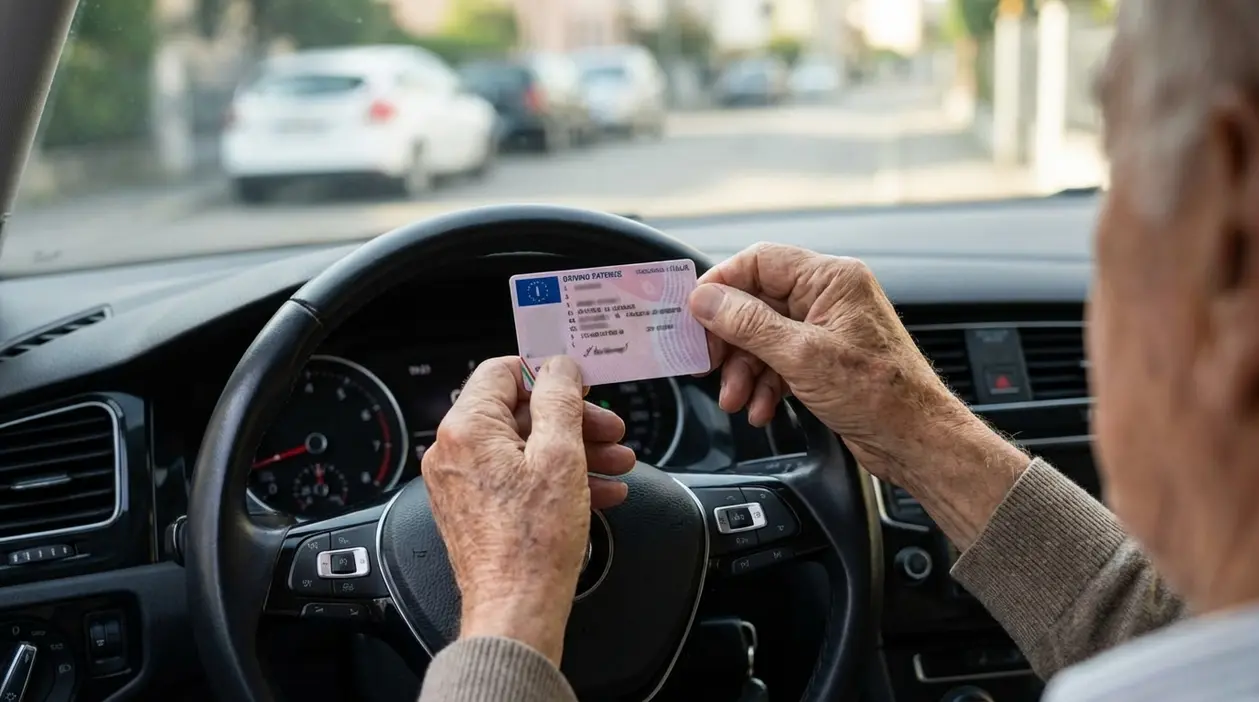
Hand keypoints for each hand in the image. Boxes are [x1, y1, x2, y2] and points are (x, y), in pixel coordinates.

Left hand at [421, 356, 635, 664]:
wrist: (516, 609)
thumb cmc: (533, 542)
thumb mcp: (560, 455)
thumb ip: (559, 399)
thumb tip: (558, 367)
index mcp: (467, 428)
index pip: (502, 372)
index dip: (547, 373)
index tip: (580, 385)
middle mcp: (454, 452)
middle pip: (520, 413)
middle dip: (573, 420)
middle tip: (610, 430)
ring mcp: (462, 483)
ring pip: (524, 448)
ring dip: (574, 450)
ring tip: (616, 463)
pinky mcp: (474, 510)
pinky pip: (517, 478)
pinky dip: (556, 478)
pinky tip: (598, 490)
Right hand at [688, 243, 1026, 545]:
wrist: (915, 441)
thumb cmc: (880, 394)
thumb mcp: (801, 355)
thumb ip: (748, 324)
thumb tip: (706, 300)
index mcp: (831, 278)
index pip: (759, 261)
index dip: (721, 285)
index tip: (694, 314)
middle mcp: (829, 297)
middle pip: (756, 303)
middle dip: (729, 339)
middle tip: (708, 363)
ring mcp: (826, 330)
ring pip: (763, 337)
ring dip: (743, 370)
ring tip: (735, 398)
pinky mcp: (824, 361)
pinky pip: (779, 361)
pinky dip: (764, 384)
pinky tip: (760, 407)